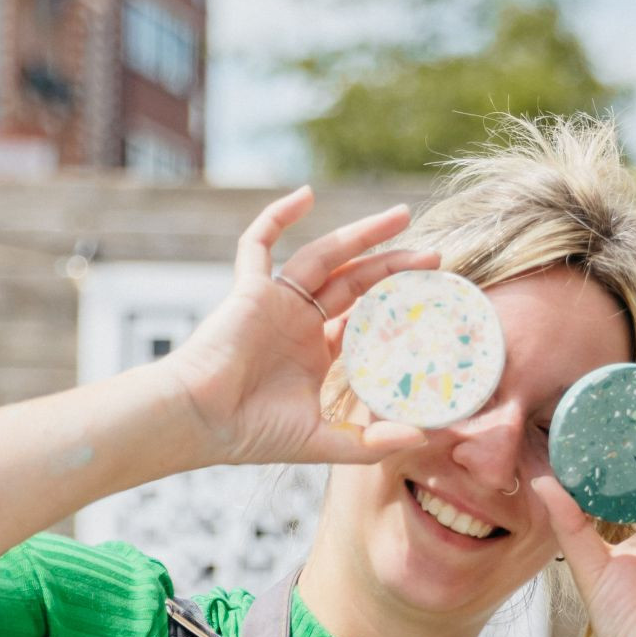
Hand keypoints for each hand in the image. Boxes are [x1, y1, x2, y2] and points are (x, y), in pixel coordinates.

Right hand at [158, 188, 440, 468]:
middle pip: (357, 282)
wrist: (200, 422)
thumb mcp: (324, 442)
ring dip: (361, 235)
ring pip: (325, 256)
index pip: (367, 321)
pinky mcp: (249, 291)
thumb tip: (425, 436)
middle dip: (394, 265)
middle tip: (435, 256)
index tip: (434, 300)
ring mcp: (276, 303)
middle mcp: (301, 323)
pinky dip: (278, 216)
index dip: (399, 308)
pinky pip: (259, 244)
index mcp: (318, 353)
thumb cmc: (252, 434)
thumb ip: (371, 442)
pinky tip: (306, 195)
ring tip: (402, 217)